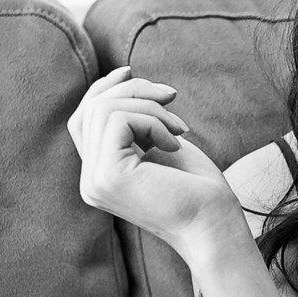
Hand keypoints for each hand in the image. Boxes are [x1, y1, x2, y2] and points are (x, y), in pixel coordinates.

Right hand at [68, 66, 241, 260]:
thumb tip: (123, 78)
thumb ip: (136, 121)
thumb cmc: (198, 187)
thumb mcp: (161, 143)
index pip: (83, 119)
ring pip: (104, 109)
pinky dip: (153, 120)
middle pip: (92, 108)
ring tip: (179, 128)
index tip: (131, 72)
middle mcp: (90, 180)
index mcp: (100, 173)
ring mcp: (95, 180)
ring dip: (150, 106)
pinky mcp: (108, 176)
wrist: (215, 224)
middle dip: (136, 90)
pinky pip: (119, 119)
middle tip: (172, 97)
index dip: (103, 89)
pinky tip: (174, 143)